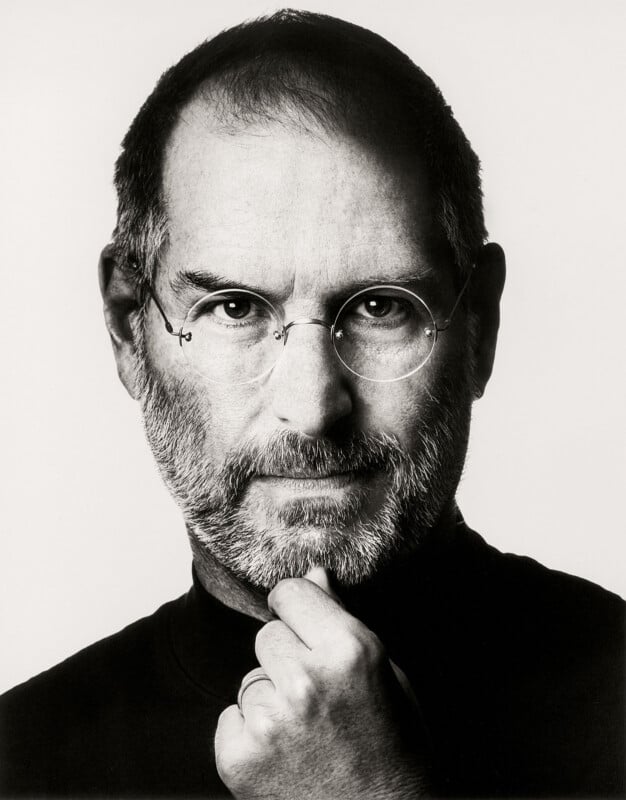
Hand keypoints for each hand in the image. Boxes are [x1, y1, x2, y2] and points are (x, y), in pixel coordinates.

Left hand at [215, 568, 429, 798]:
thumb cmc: (395, 748)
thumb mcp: (385, 674)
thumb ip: (343, 620)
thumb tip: (314, 573)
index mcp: (349, 650)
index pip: (291, 593)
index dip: (298, 609)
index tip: (304, 627)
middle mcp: (305, 680)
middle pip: (267, 635)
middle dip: (287, 657)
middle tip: (318, 696)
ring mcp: (269, 721)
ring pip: (250, 678)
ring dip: (271, 698)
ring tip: (306, 732)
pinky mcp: (238, 757)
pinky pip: (231, 717)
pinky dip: (250, 735)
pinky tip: (285, 755)